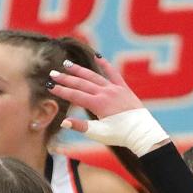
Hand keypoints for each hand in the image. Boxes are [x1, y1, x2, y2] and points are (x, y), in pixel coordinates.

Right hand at [50, 58, 169, 155]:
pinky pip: (113, 73)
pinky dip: (105, 65)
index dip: (61, 91)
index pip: (75, 95)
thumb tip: (64, 121)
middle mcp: (106, 93)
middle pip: (82, 83)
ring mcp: (115, 89)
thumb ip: (81, 126)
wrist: (142, 132)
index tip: (50, 86)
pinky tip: (97, 57)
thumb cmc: (120, 135)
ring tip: (67, 64)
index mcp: (98, 104)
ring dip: (80, 70)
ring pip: (94, 76)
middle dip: (66, 78)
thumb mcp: (99, 133)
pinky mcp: (123, 88)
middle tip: (53, 73)